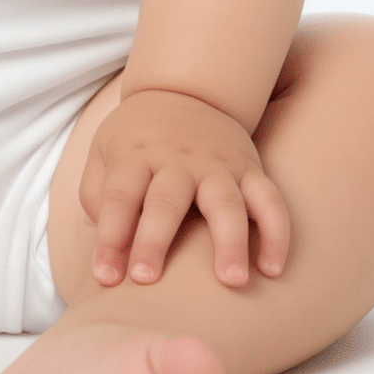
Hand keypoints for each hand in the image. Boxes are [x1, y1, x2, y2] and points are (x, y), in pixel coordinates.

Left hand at [79, 88, 290, 288]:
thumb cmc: (138, 139)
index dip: (110, 236)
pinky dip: (276, 234)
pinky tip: (272, 269)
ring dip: (230, 242)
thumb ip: (97, 197)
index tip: (106, 277)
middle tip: (146, 280)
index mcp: (136, 154)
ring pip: (226, 203)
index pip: (119, 196)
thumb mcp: (103, 153)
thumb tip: (108, 247)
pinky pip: (270, 202)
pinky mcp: (250, 170)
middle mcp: (177, 160)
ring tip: (231, 282)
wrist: (185, 91)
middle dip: (155, 241)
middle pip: (166, 201)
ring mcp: (217, 165)